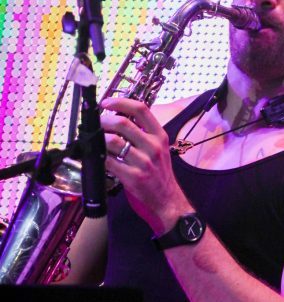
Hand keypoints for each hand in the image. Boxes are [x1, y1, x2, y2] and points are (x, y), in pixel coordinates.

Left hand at [100, 97, 192, 233]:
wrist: (168, 200)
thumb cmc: (159, 174)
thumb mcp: (159, 148)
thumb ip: (143, 133)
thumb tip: (117, 119)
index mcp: (160, 136)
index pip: (141, 109)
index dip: (120, 102)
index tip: (106, 103)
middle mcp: (153, 147)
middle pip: (123, 123)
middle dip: (104, 121)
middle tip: (97, 124)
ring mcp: (144, 162)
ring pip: (113, 141)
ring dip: (100, 139)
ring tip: (97, 141)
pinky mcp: (133, 177)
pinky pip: (109, 161)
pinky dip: (100, 157)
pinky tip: (99, 158)